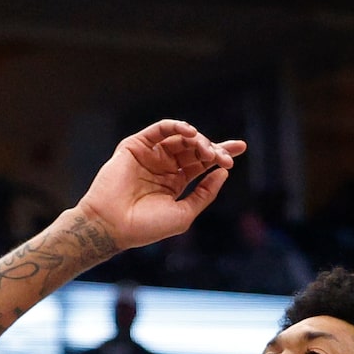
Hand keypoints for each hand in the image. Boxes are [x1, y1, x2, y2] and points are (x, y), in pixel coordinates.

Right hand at [75, 120, 245, 250]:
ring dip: (197, 140)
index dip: (221, 153)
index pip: (201, 163)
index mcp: (174, 182)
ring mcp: (149, 156)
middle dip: (212, 149)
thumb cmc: (146, 226)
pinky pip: (158, 130)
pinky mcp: (134, 147)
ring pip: (180, 138)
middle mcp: (162, 167)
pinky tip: (190, 133)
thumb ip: (204, 193)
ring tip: (207, 150)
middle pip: (194, 148)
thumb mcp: (185, 213)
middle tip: (222, 158)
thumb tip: (223, 173)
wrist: (112, 225)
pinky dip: (175, 126)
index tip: (240, 147)